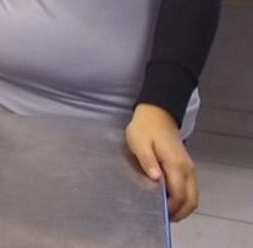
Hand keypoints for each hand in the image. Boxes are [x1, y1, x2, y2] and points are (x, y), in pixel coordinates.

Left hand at [125, 103, 197, 221]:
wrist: (156, 114)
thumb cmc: (144, 129)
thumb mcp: (139, 143)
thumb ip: (148, 162)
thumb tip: (157, 180)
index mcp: (175, 164)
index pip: (179, 194)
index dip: (170, 207)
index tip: (158, 214)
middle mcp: (187, 169)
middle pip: (191, 199)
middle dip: (179, 212)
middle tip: (163, 219)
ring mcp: (189, 168)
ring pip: (193, 196)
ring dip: (183, 207)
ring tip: (165, 214)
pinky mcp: (186, 167)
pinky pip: (190, 189)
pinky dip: (184, 199)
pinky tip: (169, 201)